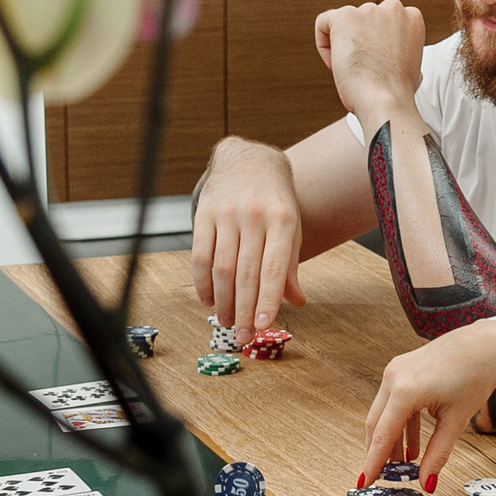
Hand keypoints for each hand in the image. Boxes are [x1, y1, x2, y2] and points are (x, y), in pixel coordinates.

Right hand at [191, 138, 308, 331]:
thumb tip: (296, 301)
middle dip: (243, 309)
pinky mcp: (204, 212)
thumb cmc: (275, 200)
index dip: (267, 299)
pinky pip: (200, 254)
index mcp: (282, 219)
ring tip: (227, 322)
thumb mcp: (291, 227)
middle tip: (244, 336)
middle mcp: (254, 215)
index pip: (272, 268)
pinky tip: (209, 299)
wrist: (249, 159)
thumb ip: (289, 265)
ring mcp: (226, 213)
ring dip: (223, 301)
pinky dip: (202, 282)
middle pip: (245, 273)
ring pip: (221, 267)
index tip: (263, 325)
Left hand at [315, 0, 426, 129]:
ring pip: (345, 24)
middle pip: (365, 20)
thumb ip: (402, 51)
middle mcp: (393, 8)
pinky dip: (324, 44)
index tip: (378, 63)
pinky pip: (324, 23)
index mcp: (411, 17)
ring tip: (352, 70)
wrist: (387, 100)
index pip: (385, 22)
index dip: (379, 45)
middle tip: (364, 68)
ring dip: (344, 45)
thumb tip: (394, 57)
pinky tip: (335, 64)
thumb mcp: (413, 66)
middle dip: (361, 42)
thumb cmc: (398, 92)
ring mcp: (368, 10)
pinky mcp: (345, 17)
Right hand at [360, 316, 495, 490]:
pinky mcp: (401, 369)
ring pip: (383, 414)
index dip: (372, 463)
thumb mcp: (457, 420)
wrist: (485, 343)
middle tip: (385, 478)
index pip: (382, 435)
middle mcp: (394, 378)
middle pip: (376, 425)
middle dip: (379, 454)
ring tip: (402, 466)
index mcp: (406, 391)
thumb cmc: (476, 375)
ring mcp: (395, 370)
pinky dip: (400, 425)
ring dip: (391, 441)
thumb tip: (426, 482)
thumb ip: (439, 453)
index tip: (363, 483)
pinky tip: (412, 446)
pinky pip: (394, 402)